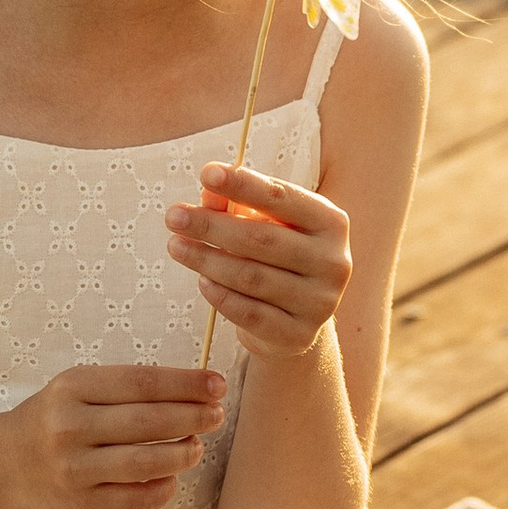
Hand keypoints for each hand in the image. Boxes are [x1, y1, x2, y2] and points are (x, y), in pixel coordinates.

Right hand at [0, 365, 227, 508]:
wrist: (6, 462)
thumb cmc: (56, 416)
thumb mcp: (78, 388)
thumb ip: (127, 387)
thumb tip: (193, 391)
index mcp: (73, 387)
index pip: (143, 382)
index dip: (187, 384)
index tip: (218, 385)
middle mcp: (70, 426)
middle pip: (148, 422)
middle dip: (192, 417)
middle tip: (217, 415)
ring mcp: (74, 468)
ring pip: (145, 463)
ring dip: (182, 454)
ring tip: (197, 447)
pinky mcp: (79, 502)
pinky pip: (133, 499)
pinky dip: (161, 489)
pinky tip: (172, 478)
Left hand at [165, 164, 351, 364]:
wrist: (295, 318)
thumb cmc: (276, 256)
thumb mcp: (263, 223)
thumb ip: (236, 204)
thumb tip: (208, 188)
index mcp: (331, 223)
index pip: (282, 198)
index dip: (243, 185)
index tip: (206, 173)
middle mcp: (334, 262)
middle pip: (262, 239)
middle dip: (212, 225)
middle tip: (173, 216)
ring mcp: (319, 302)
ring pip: (251, 277)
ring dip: (206, 259)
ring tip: (176, 246)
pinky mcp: (299, 335)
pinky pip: (249, 313)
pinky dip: (220, 295)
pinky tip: (201, 280)